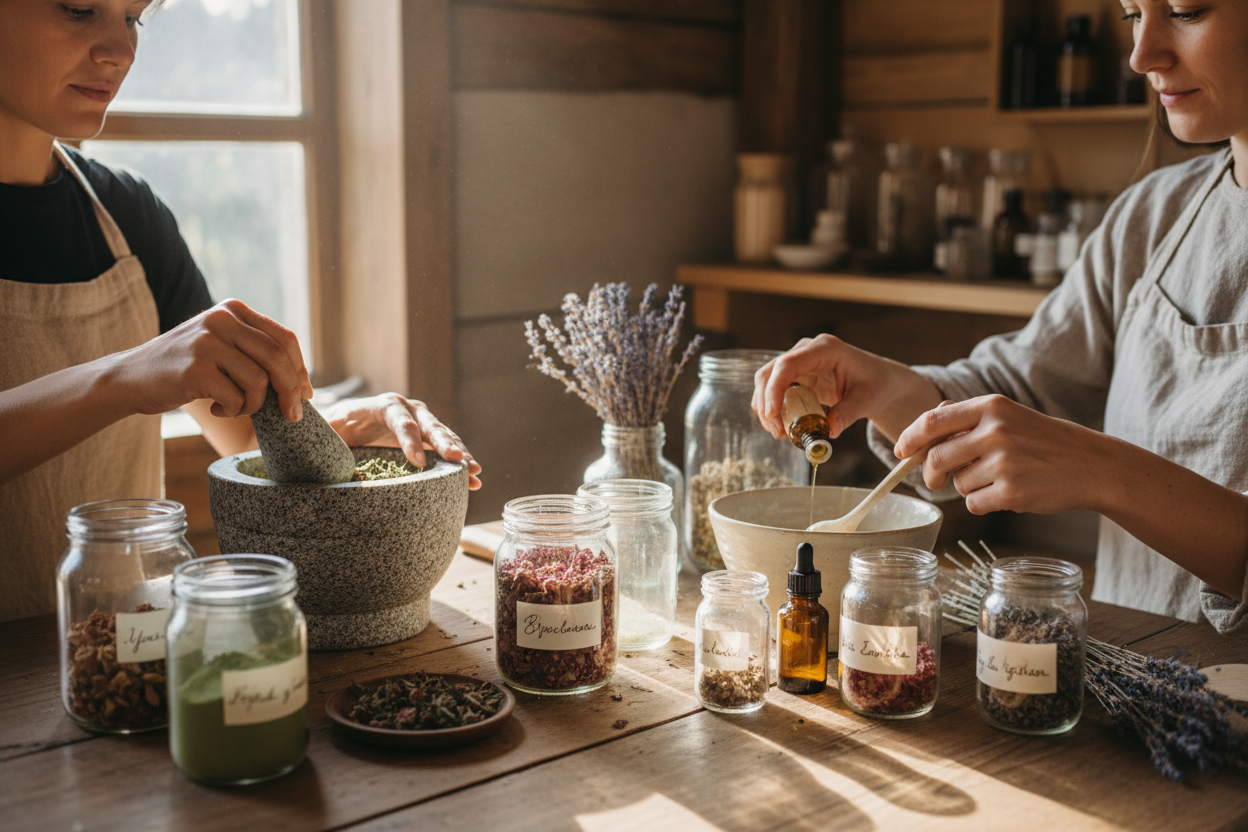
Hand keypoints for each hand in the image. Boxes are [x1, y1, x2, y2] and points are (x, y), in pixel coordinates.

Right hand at [113, 299, 312, 421]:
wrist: (129, 378)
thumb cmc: (185, 368)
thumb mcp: (221, 346)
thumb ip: (255, 352)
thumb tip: (302, 384)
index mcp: (233, 310)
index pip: (284, 338)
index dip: (300, 370)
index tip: (305, 395)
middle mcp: (221, 319)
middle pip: (278, 359)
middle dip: (291, 393)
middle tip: (291, 416)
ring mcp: (207, 342)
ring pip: (259, 381)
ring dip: (252, 405)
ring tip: (233, 406)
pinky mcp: (195, 368)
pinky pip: (236, 397)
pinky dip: (232, 410)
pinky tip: (214, 407)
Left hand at [321, 394, 482, 489]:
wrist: (340, 430)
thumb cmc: (329, 431)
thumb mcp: (323, 429)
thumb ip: (324, 430)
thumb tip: (309, 430)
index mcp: (378, 405)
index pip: (397, 417)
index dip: (408, 437)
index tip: (415, 462)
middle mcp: (404, 410)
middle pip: (427, 423)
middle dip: (443, 442)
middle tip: (456, 460)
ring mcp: (418, 424)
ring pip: (442, 436)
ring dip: (458, 454)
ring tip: (473, 471)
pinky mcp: (425, 440)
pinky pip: (445, 451)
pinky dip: (459, 464)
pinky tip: (473, 479)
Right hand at [752, 333, 938, 441]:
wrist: (880, 379)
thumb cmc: (876, 384)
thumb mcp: (867, 400)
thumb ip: (847, 414)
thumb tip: (829, 431)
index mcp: (826, 349)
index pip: (788, 364)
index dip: (774, 389)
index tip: (773, 415)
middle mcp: (807, 350)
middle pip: (771, 372)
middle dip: (767, 403)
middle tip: (777, 432)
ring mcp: (799, 361)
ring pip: (767, 380)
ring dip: (766, 407)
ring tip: (780, 433)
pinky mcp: (796, 374)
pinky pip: (774, 388)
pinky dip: (773, 407)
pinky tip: (782, 425)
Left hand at [893, 394, 1106, 515]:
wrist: (1094, 466)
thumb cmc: (1047, 442)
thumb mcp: (1011, 417)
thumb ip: (969, 420)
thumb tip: (925, 426)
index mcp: (991, 406)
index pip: (932, 422)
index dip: (909, 438)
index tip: (900, 451)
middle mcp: (995, 431)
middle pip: (936, 458)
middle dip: (929, 474)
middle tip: (934, 481)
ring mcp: (1003, 462)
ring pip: (957, 484)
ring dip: (969, 487)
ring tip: (1000, 479)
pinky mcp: (1011, 492)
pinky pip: (974, 504)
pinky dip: (984, 503)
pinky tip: (1009, 494)